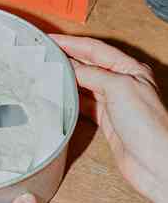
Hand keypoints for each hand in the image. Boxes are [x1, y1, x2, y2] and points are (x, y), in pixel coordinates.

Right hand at [52, 35, 167, 202]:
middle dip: (66, 58)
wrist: (156, 162)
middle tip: (45, 54)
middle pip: (88, 65)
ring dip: (66, 78)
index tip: (52, 40)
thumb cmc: (150, 125)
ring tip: (47, 72)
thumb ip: (93, 75)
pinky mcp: (107, 121)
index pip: (95, 49)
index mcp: (130, 69)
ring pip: (84, 84)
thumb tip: (71, 68)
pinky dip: (69, 99)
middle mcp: (122, 83)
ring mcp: (114, 102)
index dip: (72, 43)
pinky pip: (83, 104)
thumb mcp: (119, 88)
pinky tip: (58, 96)